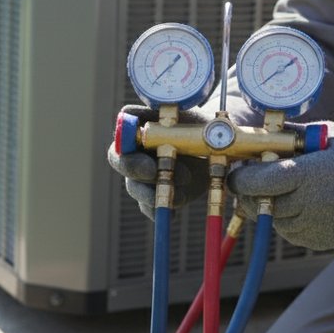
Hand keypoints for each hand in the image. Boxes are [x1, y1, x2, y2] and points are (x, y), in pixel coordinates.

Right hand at [106, 104, 212, 218]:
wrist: (214, 153)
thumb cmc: (203, 130)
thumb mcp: (200, 121)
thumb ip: (192, 122)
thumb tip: (193, 119)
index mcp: (144, 124)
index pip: (124, 124)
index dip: (126, 133)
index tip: (143, 139)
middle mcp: (136, 149)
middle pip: (118, 158)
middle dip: (132, 166)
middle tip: (152, 171)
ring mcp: (142, 174)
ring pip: (133, 185)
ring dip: (150, 192)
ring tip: (178, 194)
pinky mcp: (153, 195)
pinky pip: (147, 207)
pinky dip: (158, 210)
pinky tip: (172, 213)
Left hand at [225, 122, 333, 250]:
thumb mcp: (322, 135)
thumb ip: (286, 137)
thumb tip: (251, 136)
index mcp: (313, 174)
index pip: (262, 182)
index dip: (241, 180)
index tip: (235, 175)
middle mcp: (315, 204)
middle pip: (262, 205)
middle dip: (248, 194)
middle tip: (247, 182)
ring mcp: (320, 227)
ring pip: (274, 221)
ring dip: (269, 207)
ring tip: (282, 189)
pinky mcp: (323, 242)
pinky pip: (291, 232)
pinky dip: (287, 219)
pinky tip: (301, 202)